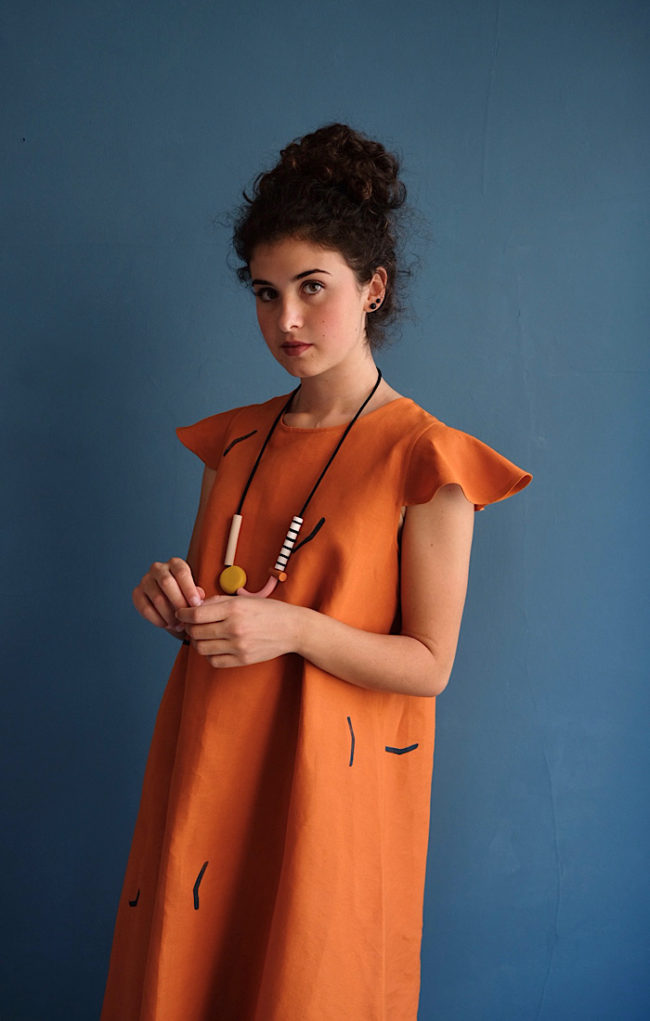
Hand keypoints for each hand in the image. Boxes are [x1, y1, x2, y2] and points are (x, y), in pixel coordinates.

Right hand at [132, 557, 205, 634]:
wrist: (171, 602)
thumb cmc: (186, 595)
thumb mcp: (194, 592)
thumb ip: (197, 594)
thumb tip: (198, 596)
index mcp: (175, 563)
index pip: (181, 572)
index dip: (189, 589)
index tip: (196, 604)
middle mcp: (158, 568)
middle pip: (166, 583)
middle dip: (178, 603)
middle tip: (186, 618)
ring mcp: (145, 580)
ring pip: (157, 598)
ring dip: (169, 615)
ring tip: (178, 625)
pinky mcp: (136, 593)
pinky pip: (145, 608)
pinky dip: (157, 620)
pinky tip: (166, 625)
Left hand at [176, 594, 302, 667]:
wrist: (292, 628)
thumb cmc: (268, 610)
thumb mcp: (244, 599)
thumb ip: (218, 602)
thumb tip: (193, 606)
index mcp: (234, 608)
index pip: (196, 614)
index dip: (183, 614)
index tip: (182, 613)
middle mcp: (234, 628)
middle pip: (196, 632)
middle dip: (189, 628)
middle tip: (192, 624)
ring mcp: (238, 646)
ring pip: (202, 648)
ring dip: (198, 642)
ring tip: (203, 636)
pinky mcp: (242, 660)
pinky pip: (214, 661)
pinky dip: (209, 655)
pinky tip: (215, 647)